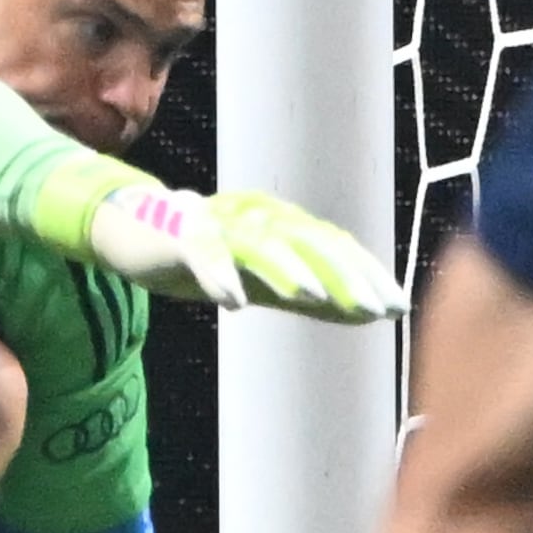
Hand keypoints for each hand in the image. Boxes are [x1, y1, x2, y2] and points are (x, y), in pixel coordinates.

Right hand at [73, 178, 407, 324]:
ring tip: (311, 297)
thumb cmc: (208, 255)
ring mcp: (219, 223)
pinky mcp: (180, 235)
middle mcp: (257, 218)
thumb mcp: (264, 279)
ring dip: (286, 268)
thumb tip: (369, 314)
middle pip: (308, 241)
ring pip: (260, 243)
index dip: (367, 273)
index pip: (334, 245)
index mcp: (282, 226)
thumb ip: (311, 294)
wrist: (136, 231)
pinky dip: (218, 274)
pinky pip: (202, 252)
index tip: (397, 306)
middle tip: (373, 308)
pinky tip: (231, 301)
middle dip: (343, 274)